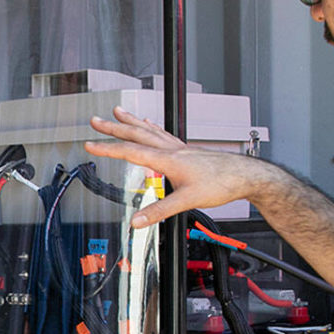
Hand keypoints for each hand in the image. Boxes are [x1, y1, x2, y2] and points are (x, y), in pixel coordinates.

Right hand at [83, 106, 275, 228]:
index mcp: (168, 160)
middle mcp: (172, 150)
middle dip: (114, 127)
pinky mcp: (187, 150)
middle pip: (137, 134)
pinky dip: (152, 127)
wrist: (244, 175)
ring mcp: (179, 148)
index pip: (131, 152)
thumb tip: (137, 221)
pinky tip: (148, 122)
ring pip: (149, 130)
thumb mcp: (187, 201)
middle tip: (95, 120)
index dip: (108, 149)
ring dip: (131, 120)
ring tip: (117, 111)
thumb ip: (159, 211)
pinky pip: (163, 134)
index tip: (89, 144)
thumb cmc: (221, 184)